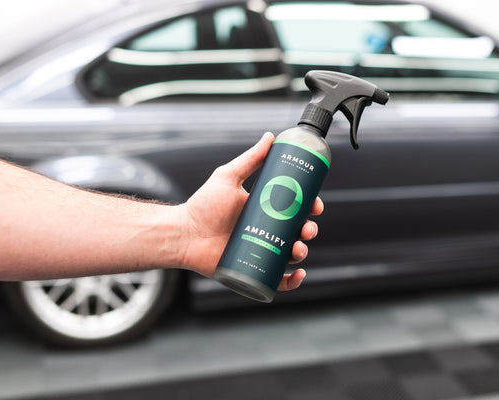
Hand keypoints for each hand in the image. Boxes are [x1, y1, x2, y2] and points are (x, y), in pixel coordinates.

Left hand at [179, 132, 323, 290]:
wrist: (183, 234)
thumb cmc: (202, 206)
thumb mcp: (228, 178)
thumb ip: (250, 159)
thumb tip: (271, 137)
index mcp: (264, 210)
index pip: (295, 208)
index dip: (309, 208)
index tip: (315, 206)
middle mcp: (265, 230)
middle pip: (296, 232)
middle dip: (308, 231)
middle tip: (306, 229)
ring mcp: (261, 252)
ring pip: (290, 255)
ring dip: (302, 252)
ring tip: (297, 249)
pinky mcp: (254, 272)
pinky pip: (279, 280)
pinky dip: (292, 280)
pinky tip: (297, 273)